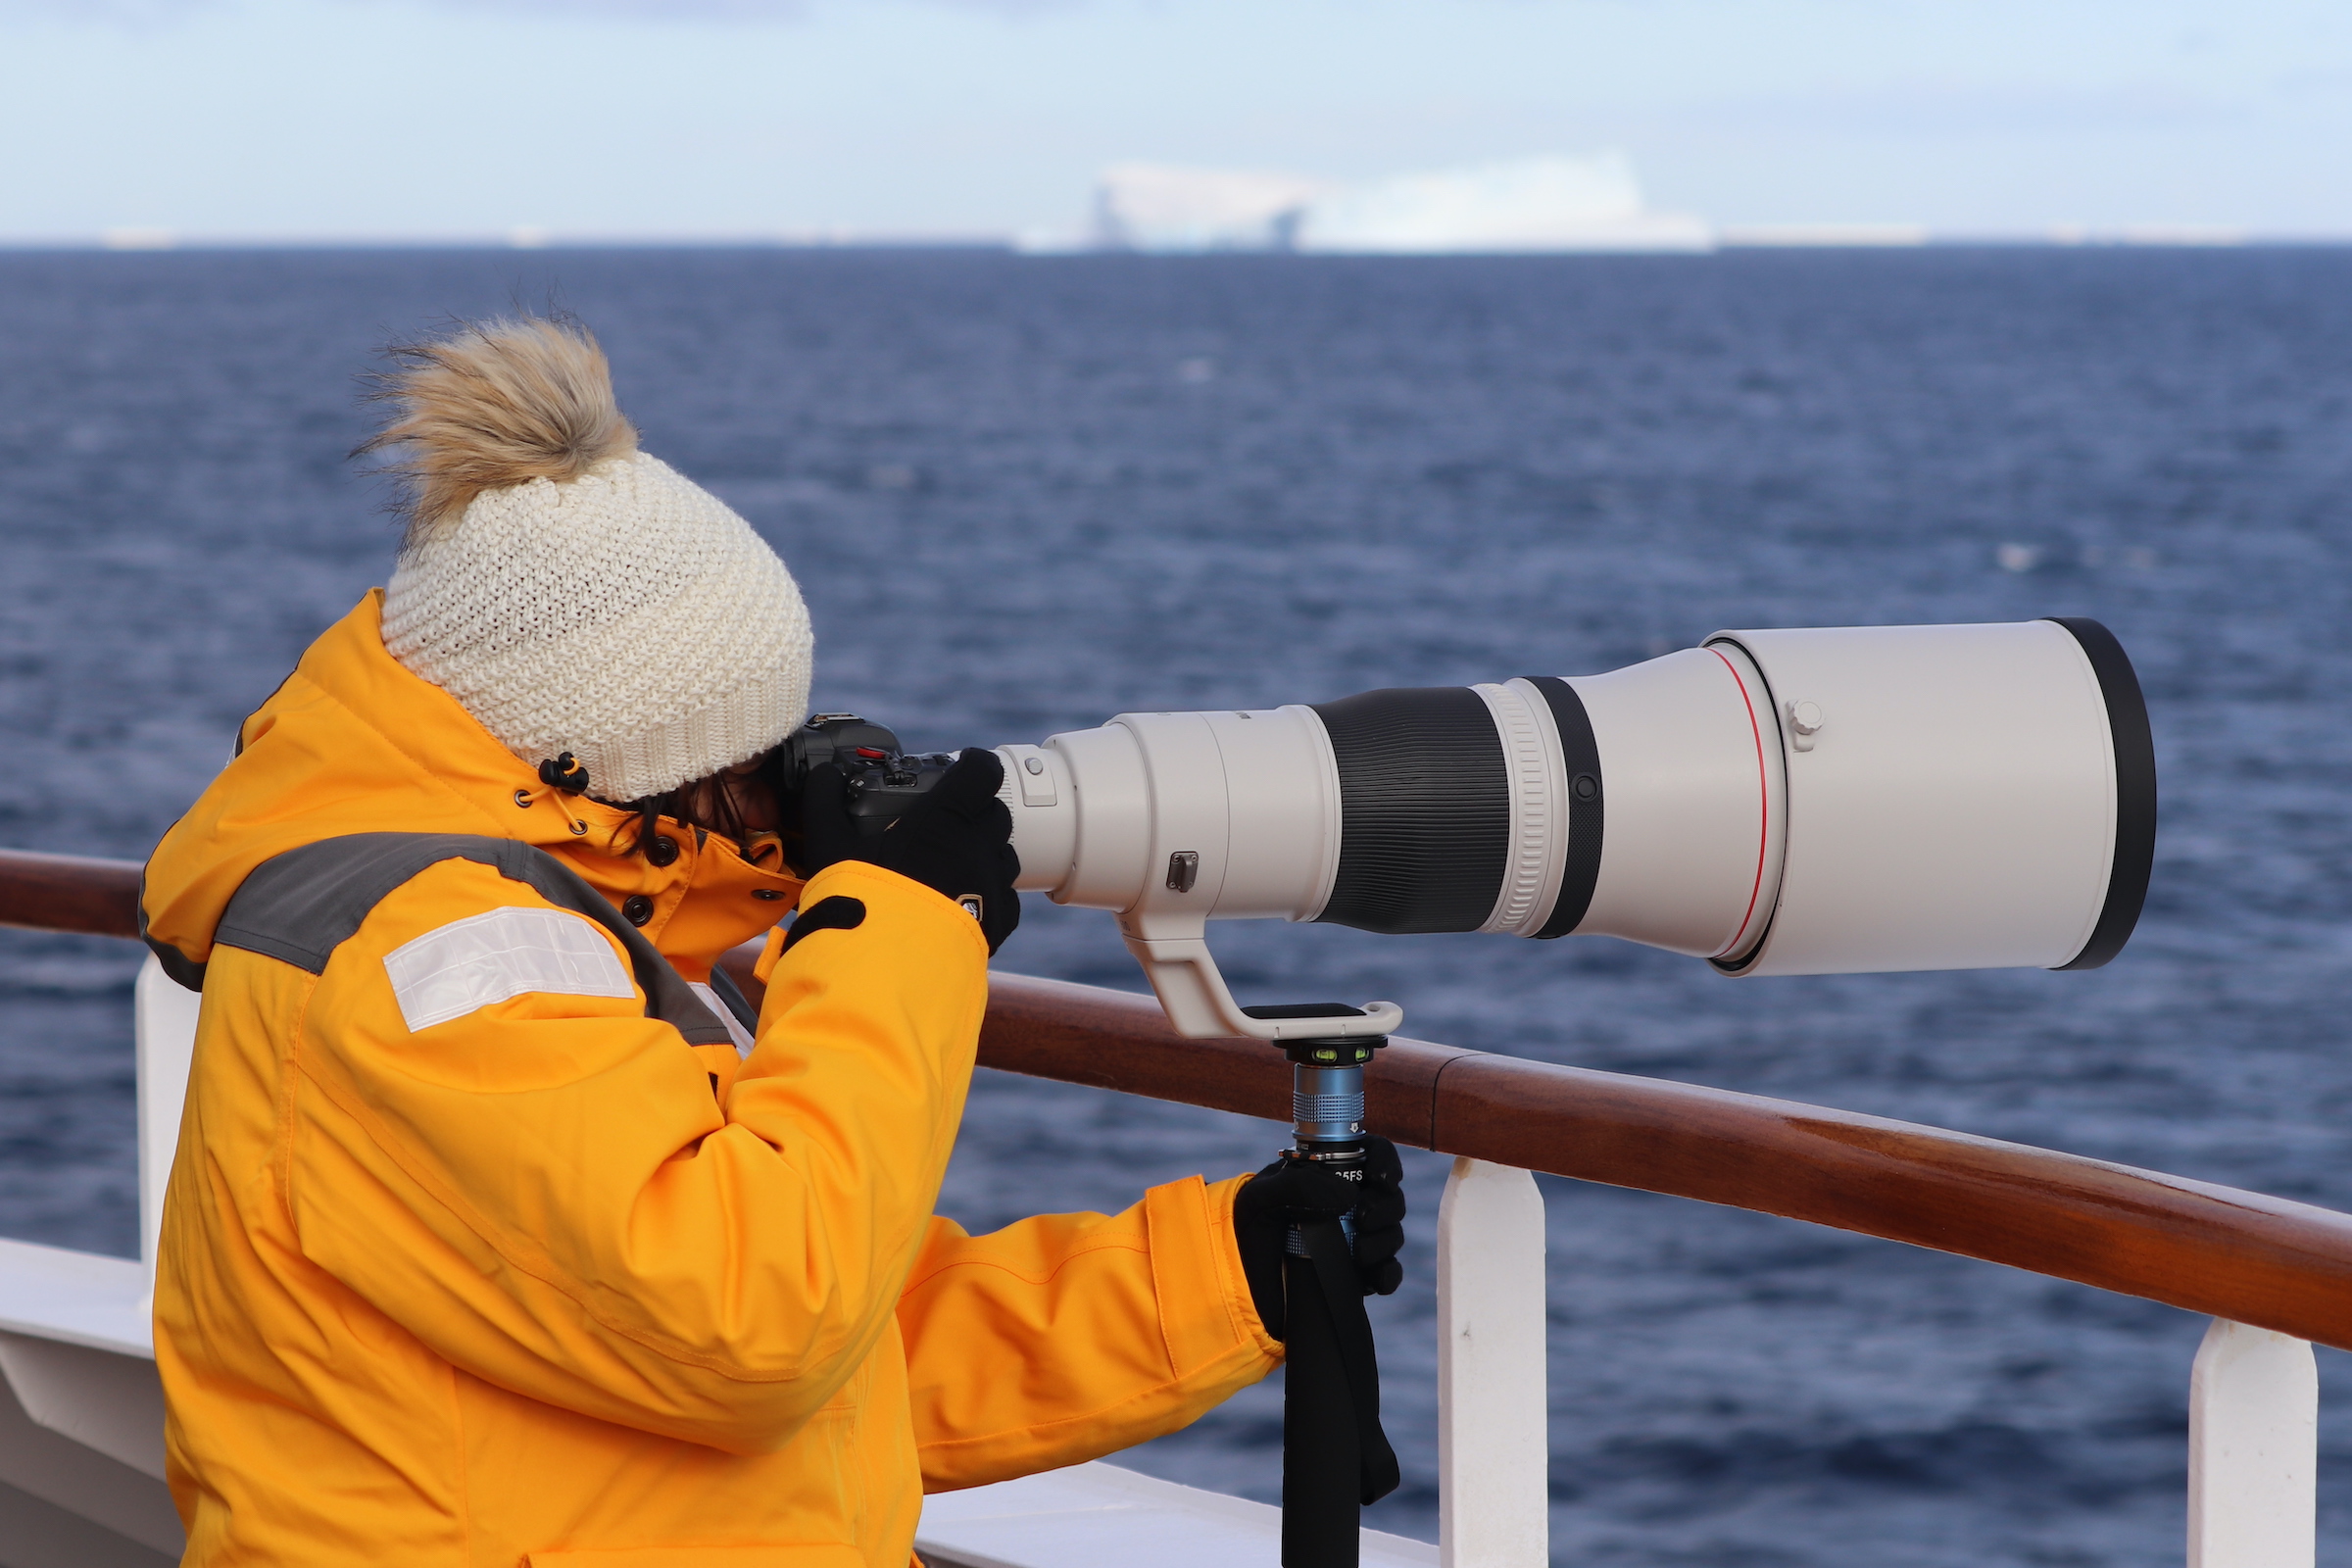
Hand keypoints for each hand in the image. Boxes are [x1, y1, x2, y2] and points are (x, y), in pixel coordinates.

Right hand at [798, 749, 1021, 954]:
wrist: (884, 971)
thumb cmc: (858, 901)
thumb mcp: (831, 846)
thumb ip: (825, 803)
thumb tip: (822, 776)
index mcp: (946, 819)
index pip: (983, 771)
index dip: (976, 765)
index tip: (964, 769)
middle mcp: (979, 847)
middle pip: (997, 814)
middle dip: (977, 812)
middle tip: (948, 823)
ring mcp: (993, 886)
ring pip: (1005, 856)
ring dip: (986, 853)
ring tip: (954, 866)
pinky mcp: (999, 924)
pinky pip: (1006, 900)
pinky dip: (991, 896)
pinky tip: (964, 904)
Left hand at [1231, 1135, 1404, 1340]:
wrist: (1229, 1281)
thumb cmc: (1241, 1228)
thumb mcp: (1261, 1197)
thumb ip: (1300, 1187)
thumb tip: (1351, 1196)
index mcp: (1325, 1175)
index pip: (1371, 1156)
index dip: (1384, 1163)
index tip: (1380, 1178)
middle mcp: (1344, 1205)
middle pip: (1388, 1197)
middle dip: (1385, 1207)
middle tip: (1363, 1218)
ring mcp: (1352, 1240)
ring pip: (1390, 1234)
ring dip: (1385, 1242)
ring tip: (1360, 1253)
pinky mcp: (1353, 1276)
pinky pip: (1385, 1273)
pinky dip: (1388, 1275)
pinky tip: (1376, 1278)